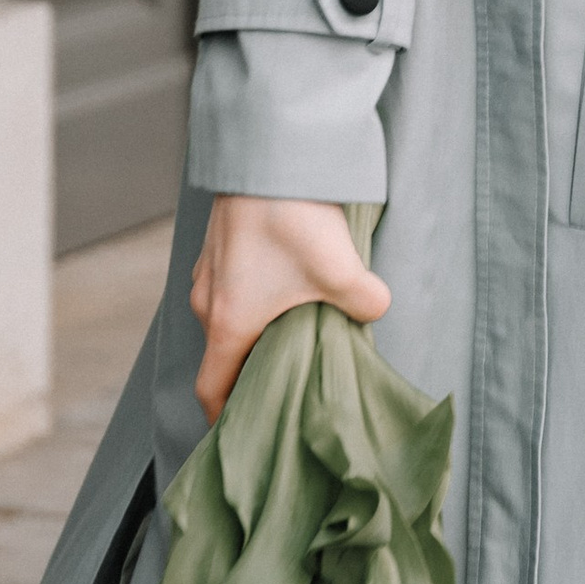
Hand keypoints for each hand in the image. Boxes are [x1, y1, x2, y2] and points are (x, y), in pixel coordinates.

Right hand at [188, 194, 389, 423]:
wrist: (265, 150)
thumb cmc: (292, 217)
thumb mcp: (343, 271)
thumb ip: (366, 304)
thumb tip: (376, 310)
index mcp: (228, 323)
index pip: (212, 389)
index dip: (225, 418)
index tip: (246, 434)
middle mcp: (208, 302)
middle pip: (222, 355)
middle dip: (250, 376)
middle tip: (288, 386)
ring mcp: (210, 271)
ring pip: (228, 318)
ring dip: (253, 333)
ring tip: (295, 335)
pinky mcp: (221, 245)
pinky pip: (230, 288)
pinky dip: (252, 301)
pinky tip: (289, 288)